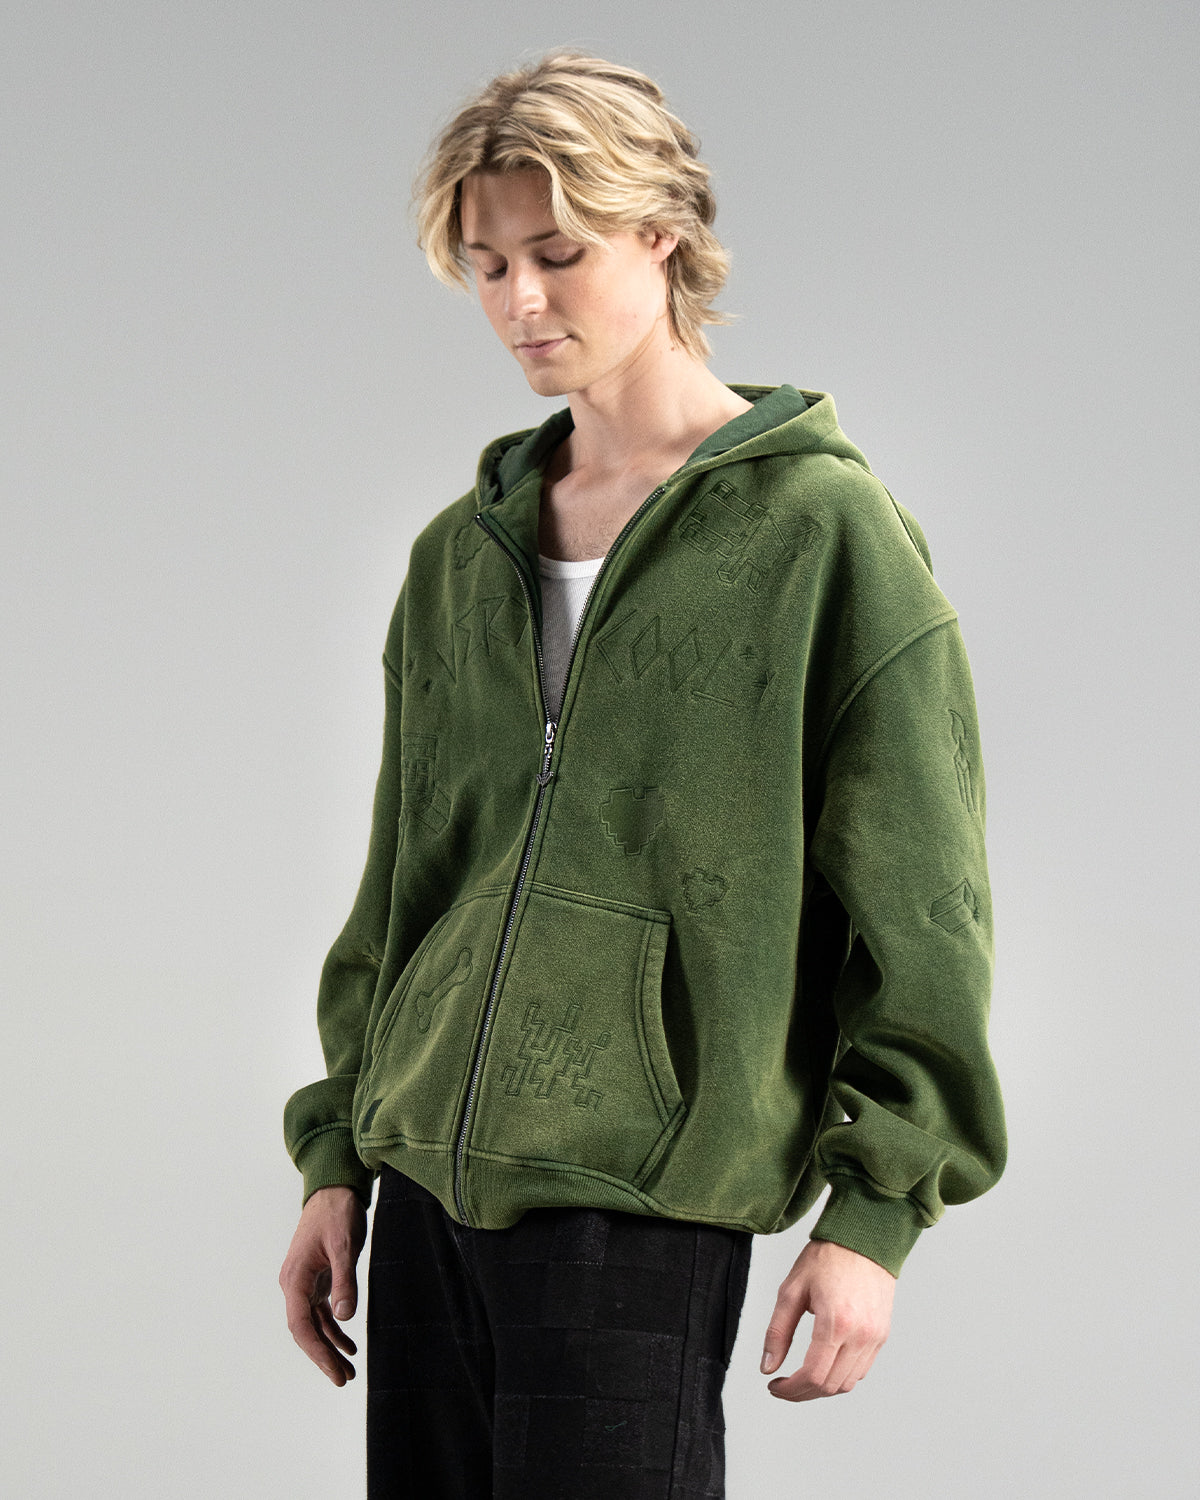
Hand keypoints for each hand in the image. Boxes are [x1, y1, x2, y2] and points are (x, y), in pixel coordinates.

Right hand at [279, 1185, 367, 1385]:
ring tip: (348, 1370)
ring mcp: (304, 1282)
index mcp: (295, 1279)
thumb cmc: (337, 1214)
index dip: (317, 1353)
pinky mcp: (316, 1279)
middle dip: (323, 1356)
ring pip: (313, 1324)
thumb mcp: (346, 1246)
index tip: (334, 1372)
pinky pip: (321, 1312)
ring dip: (329, 1346)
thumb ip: (345, 1281)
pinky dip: (334, 1328)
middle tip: (344, 1379)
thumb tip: (345, 1317)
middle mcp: (294, 1284)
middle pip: (306, 1330)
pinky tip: (348, 1344)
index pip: (301, 1327)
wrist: (333, 1189)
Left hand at [759, 1238, 894, 1399]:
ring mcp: (875, 1337)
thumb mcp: (792, 1290)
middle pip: (829, 1386)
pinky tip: (824, 1364)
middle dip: (802, 1392)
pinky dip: (840, 1376)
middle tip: (783, 1385)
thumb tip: (767, 1366)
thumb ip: (777, 1331)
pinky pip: (861, 1370)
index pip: (812, 1376)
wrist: (864, 1238)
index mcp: (836, 1322)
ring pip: (847, 1384)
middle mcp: (860, 1335)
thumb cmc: (827, 1258)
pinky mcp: (882, 1336)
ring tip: (801, 1377)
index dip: (790, 1390)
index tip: (774, 1385)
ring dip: (822, 1388)